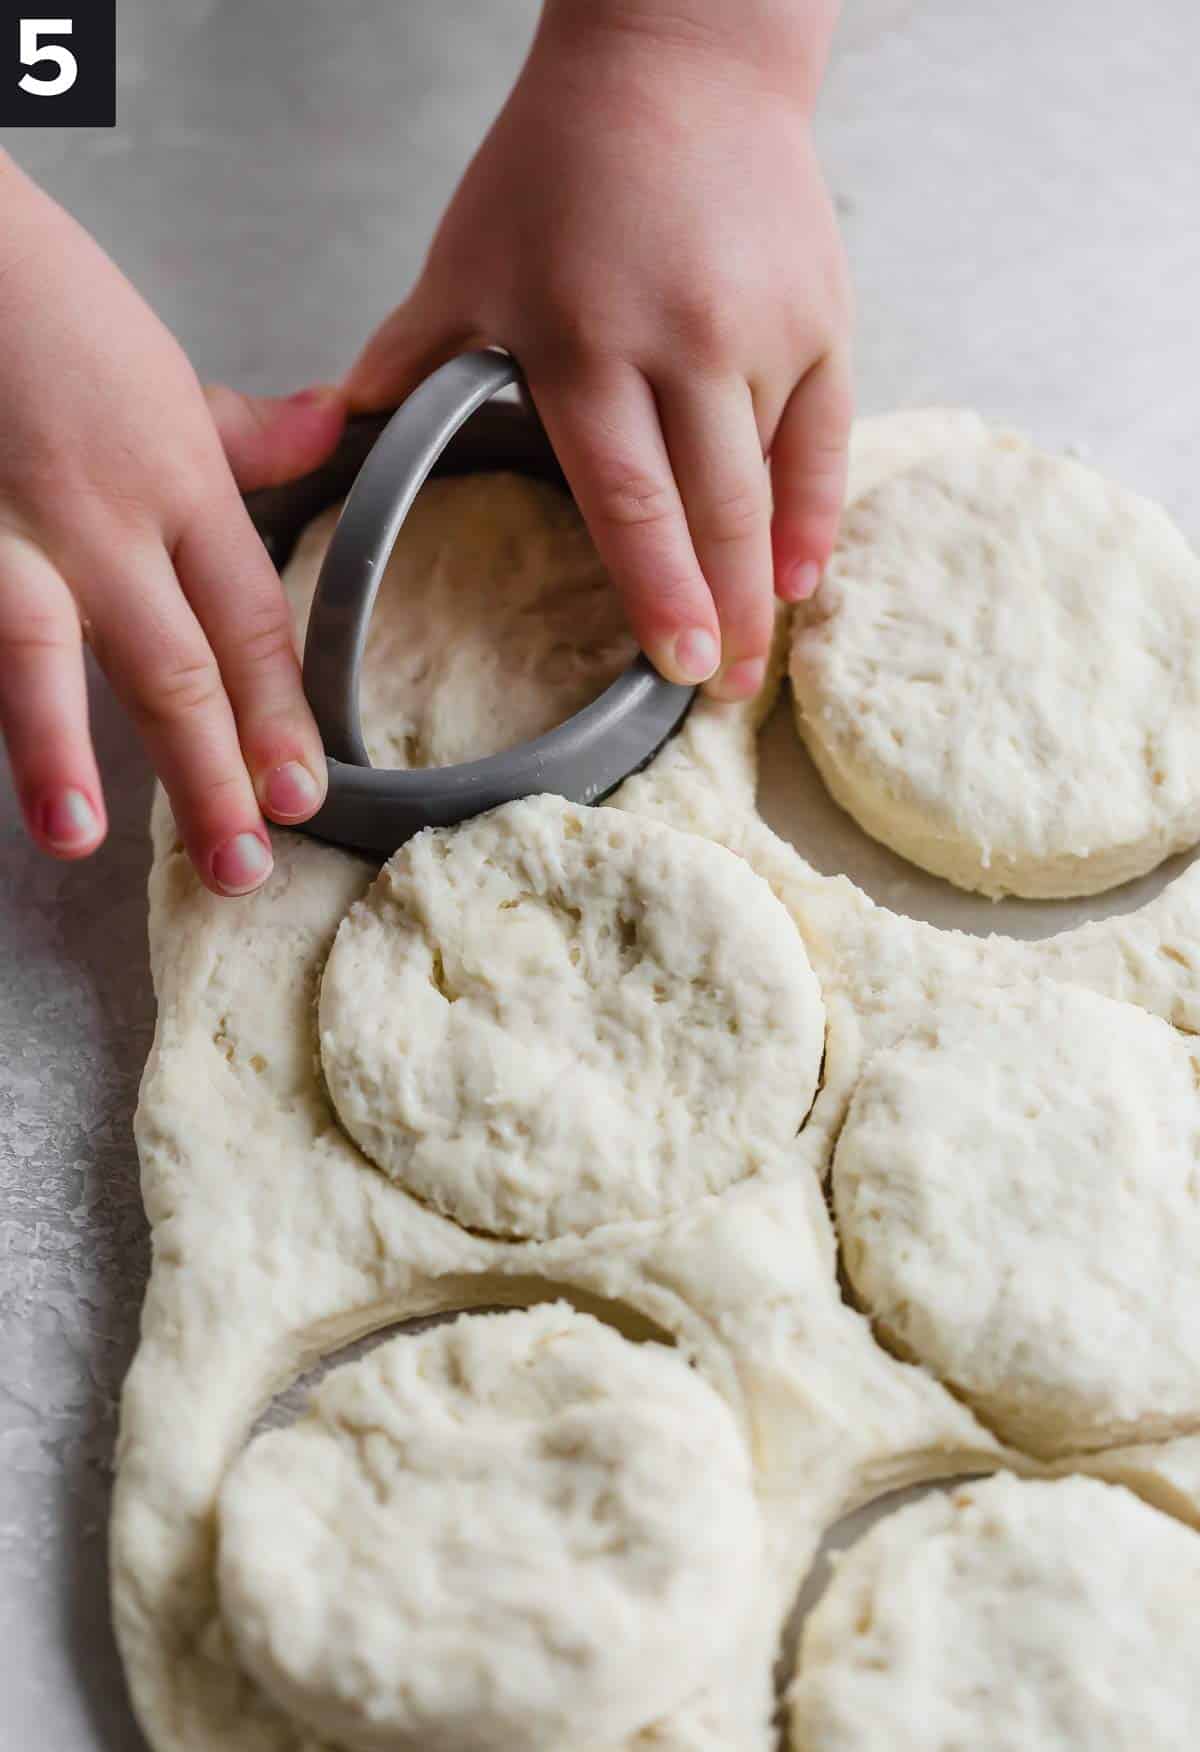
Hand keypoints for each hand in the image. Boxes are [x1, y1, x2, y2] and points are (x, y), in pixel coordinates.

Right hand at [0, 153, 346, 893]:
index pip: (249, 622)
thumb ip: (246, 433)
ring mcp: (3, 528)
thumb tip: (332, 429)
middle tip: (241, 867)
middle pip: (171, 663)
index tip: (304, 793)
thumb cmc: (50, 307)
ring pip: (43, 652)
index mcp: (177, 485)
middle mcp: (101, 519)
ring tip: (81, 838)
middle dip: (209, 773)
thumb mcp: (165, 369)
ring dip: (59, 751)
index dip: (279, 715)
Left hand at [346, 0, 850, 700]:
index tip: (670, 665)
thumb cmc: (561, 161)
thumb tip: (345, 426)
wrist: (680, 60)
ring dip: (765, 580)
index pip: (627, 498)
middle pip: (712, 511)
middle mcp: (684, 344)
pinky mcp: (821, 316)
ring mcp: (764, 332)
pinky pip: (828, 436)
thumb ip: (415, 353)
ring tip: (757, 651)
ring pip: (771, 484)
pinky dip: (818, 512)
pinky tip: (804, 576)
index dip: (654, 590)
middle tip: (722, 693)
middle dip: (720, 615)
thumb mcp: (469, 255)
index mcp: (586, 342)